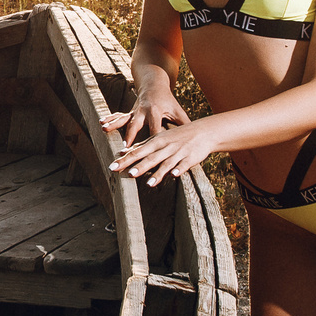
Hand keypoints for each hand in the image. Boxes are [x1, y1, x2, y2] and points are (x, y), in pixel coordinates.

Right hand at [100, 93, 187, 150]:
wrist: (154, 83)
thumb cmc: (168, 100)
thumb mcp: (177, 111)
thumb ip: (184, 124)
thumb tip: (195, 138)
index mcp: (155, 112)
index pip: (155, 129)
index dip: (153, 141)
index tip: (151, 153)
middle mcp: (142, 111)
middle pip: (135, 126)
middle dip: (129, 137)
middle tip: (125, 149)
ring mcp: (134, 111)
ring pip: (123, 119)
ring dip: (114, 125)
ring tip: (104, 129)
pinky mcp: (129, 112)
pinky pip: (118, 116)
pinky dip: (110, 119)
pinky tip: (101, 123)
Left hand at [105, 111, 219, 186]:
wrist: (202, 131)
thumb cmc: (177, 136)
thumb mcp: (158, 138)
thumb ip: (141, 146)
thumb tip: (122, 153)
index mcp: (156, 141)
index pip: (137, 151)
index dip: (125, 159)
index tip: (113, 167)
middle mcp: (165, 147)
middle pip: (150, 157)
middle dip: (139, 166)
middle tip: (127, 174)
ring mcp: (178, 152)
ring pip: (166, 163)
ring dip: (158, 173)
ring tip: (148, 183)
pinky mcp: (190, 158)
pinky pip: (183, 165)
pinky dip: (179, 169)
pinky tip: (173, 176)